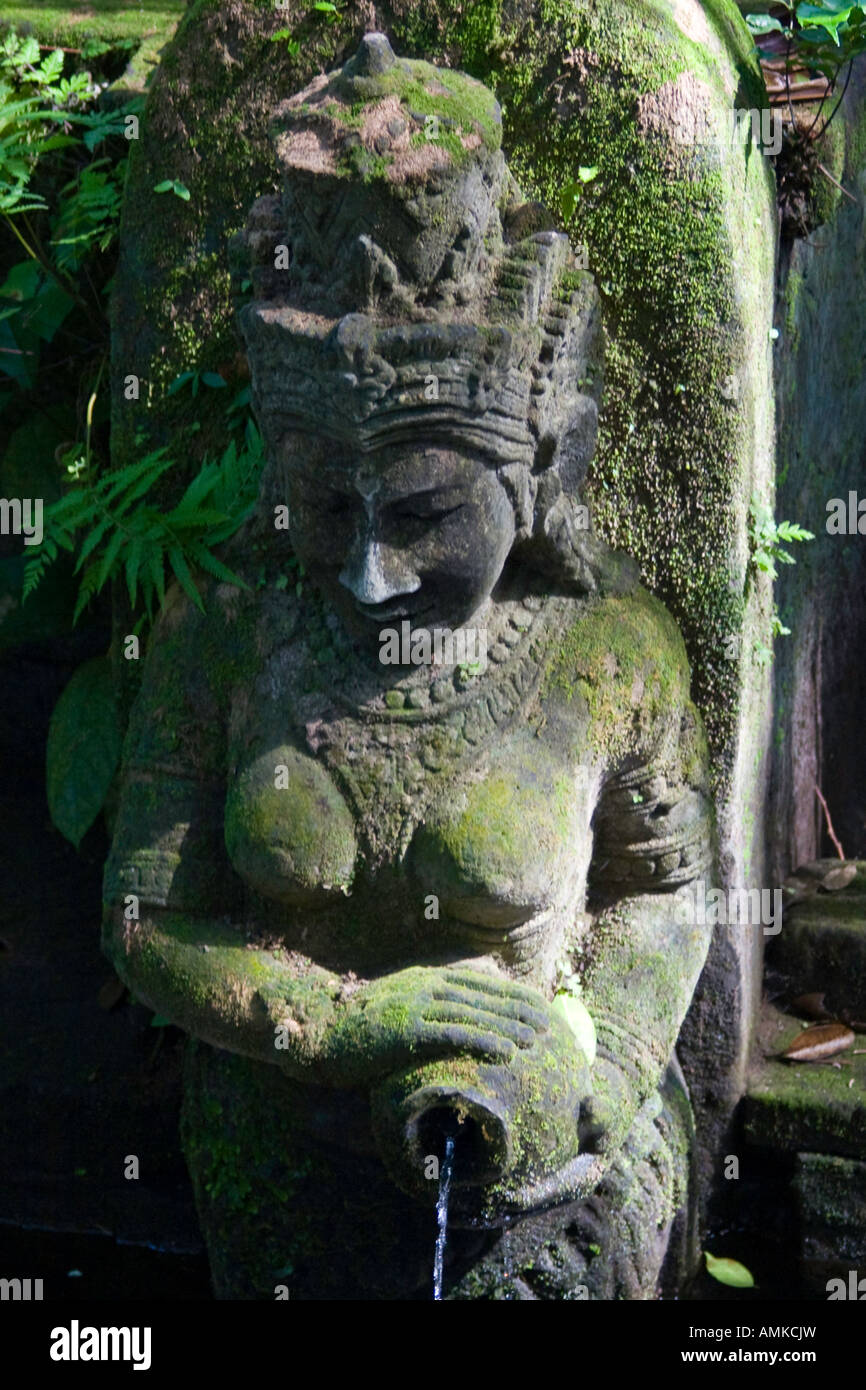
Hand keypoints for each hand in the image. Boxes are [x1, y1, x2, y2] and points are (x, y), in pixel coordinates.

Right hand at [309, 964, 571, 1086]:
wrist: (321, 1032)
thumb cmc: (358, 1027)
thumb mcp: (397, 1004)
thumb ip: (426, 1004)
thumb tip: (457, 1013)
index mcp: (425, 977)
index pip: (479, 982)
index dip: (511, 994)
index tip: (537, 1005)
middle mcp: (425, 985)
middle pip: (484, 996)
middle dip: (519, 1009)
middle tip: (550, 1023)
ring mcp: (416, 1006)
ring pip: (475, 1014)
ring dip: (510, 1027)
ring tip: (538, 1040)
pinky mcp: (407, 1030)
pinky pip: (454, 1035)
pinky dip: (484, 1041)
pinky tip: (507, 1053)